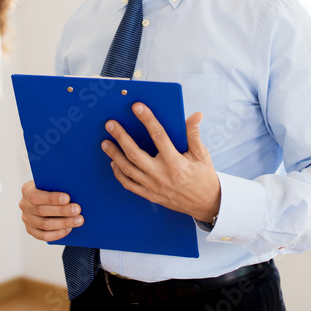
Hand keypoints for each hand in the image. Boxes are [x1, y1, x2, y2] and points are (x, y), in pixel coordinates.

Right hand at [19, 180, 82, 241]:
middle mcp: (24, 205)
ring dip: (64, 223)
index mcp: (27, 190)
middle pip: (42, 211)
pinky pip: (44, 236)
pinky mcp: (31, 230)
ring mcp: (27, 219)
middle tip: (77, 210)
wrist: (43, 197)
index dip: (52, 198)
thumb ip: (57, 185)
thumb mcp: (50, 182)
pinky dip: (58, 233)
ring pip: (45, 225)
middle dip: (62, 211)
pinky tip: (69, 229)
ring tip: (78, 220)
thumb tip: (74, 191)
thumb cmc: (50, 187)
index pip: (36, 196)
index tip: (67, 198)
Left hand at [103, 104, 220, 222]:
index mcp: (175, 162)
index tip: (137, 107)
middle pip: (135, 154)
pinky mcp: (150, 195)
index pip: (159, 136)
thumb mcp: (202, 154)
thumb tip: (195, 115)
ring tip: (105, 143)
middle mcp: (161, 175)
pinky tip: (113, 163)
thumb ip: (194, 134)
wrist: (205, 204)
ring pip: (128, 169)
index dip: (147, 120)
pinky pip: (130, 185)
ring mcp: (153, 187)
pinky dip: (119, 174)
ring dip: (114, 155)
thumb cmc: (203, 176)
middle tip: (110, 124)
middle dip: (121, 137)